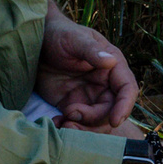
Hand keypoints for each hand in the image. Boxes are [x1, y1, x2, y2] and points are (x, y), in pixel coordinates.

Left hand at [37, 10, 139, 132]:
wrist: (35, 42)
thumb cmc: (60, 34)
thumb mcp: (75, 39)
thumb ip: (92, 51)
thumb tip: (110, 62)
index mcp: (113, 67)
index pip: (127, 90)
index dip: (124, 106)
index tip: (114, 120)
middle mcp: (104, 85)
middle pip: (111, 112)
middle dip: (94, 120)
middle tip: (71, 115)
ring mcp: (88, 97)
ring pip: (95, 123)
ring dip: (82, 129)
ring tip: (63, 123)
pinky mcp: (72, 105)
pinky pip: (76, 123)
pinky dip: (68, 127)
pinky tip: (55, 123)